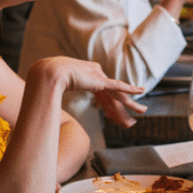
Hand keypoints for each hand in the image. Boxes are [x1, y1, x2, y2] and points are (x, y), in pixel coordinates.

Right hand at [29, 57, 146, 127]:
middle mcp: (97, 76)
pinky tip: (140, 91)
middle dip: (124, 110)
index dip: (111, 109)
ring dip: (131, 105)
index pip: (104, 97)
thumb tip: (50, 106)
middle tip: (134, 119)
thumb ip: (60, 96)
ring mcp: (99, 77)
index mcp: (89, 79)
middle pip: (114, 97)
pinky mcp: (100, 80)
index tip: (116, 119)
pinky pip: (118, 86)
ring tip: (143, 111)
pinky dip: (130, 89)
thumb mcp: (58, 91)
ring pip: (119, 94)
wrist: (49, 74)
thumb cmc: (49, 82)